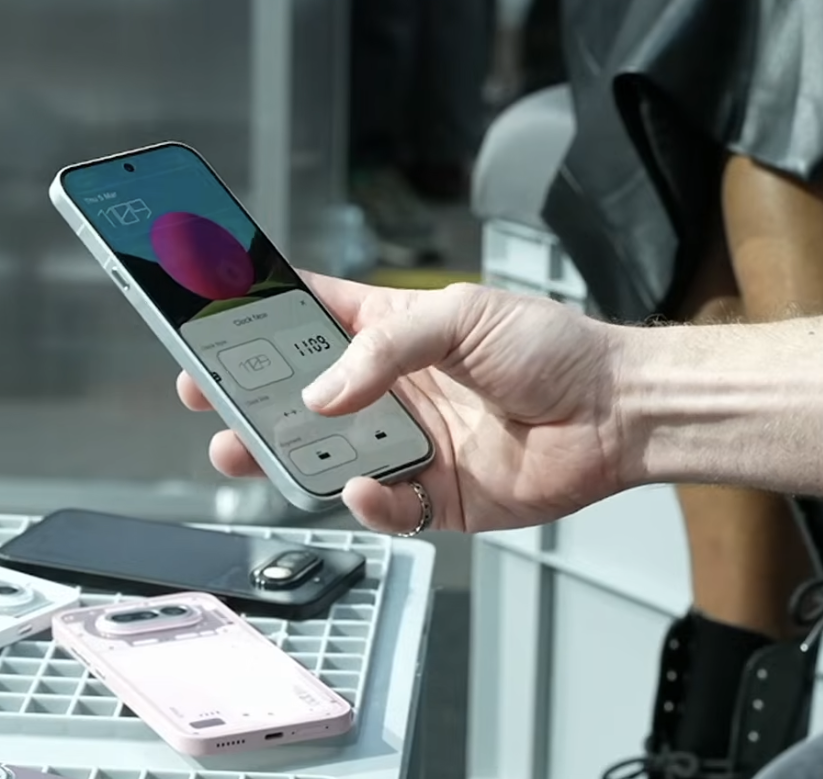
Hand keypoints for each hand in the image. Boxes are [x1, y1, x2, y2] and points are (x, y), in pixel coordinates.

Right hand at [174, 274, 629, 534]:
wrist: (616, 412)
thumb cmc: (550, 347)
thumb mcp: (462, 316)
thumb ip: (385, 349)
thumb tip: (323, 393)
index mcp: (390, 331)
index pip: (308, 317)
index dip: (256, 316)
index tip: (207, 316)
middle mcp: (390, 389)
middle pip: (300, 395)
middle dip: (247, 397)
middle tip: (207, 398)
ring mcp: (408, 445)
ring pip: (326, 457)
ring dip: (283, 457)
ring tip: (245, 452)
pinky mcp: (434, 497)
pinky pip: (382, 508)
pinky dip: (364, 503)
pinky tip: (362, 488)